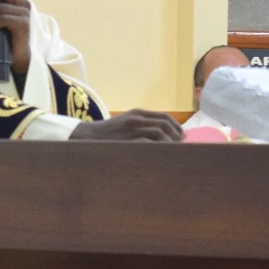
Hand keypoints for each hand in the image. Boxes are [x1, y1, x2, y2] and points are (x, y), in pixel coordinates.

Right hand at [69, 109, 183, 141]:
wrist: (86, 137)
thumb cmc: (107, 134)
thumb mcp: (125, 124)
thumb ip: (141, 126)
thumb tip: (160, 135)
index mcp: (137, 113)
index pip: (163, 116)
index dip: (175, 126)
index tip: (182, 135)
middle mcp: (136, 118)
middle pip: (164, 123)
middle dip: (176, 134)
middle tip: (182, 144)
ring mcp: (131, 129)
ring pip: (159, 132)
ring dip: (170, 141)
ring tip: (175, 150)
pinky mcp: (127, 139)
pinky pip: (148, 142)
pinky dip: (158, 148)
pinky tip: (162, 155)